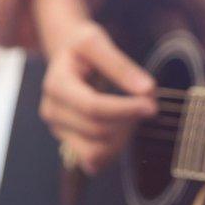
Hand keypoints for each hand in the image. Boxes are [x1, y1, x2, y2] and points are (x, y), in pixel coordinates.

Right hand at [40, 22, 156, 173]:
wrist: (66, 57)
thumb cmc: (81, 48)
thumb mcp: (96, 43)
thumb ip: (121, 66)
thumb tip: (147, 90)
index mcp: (56, 85)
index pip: (93, 107)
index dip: (125, 109)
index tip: (152, 104)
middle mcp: (52, 111)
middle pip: (99, 130)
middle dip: (129, 119)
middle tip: (149, 102)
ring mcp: (59, 131)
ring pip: (98, 151)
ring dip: (124, 136)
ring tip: (133, 112)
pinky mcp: (69, 144)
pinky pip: (96, 161)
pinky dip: (115, 148)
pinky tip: (124, 127)